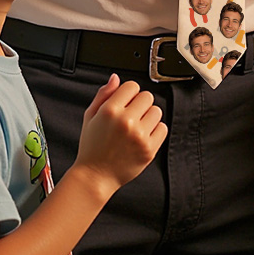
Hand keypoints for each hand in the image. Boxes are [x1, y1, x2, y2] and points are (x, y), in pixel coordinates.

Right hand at [74, 75, 166, 195]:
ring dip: (148, 116)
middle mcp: (126, 122)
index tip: (125, 102)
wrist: (95, 176)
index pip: (132, 86)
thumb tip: (115, 78)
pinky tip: (143, 136)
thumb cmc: (92, 148)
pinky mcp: (149, 149)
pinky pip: (163, 128)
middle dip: (139, 104)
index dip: (128, 93)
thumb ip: (103, 94)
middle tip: (131, 115)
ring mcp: (139, 136)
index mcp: (110, 111)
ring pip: (157, 111)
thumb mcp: (90, 116)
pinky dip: (155, 131)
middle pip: (147, 96)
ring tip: (136, 127)